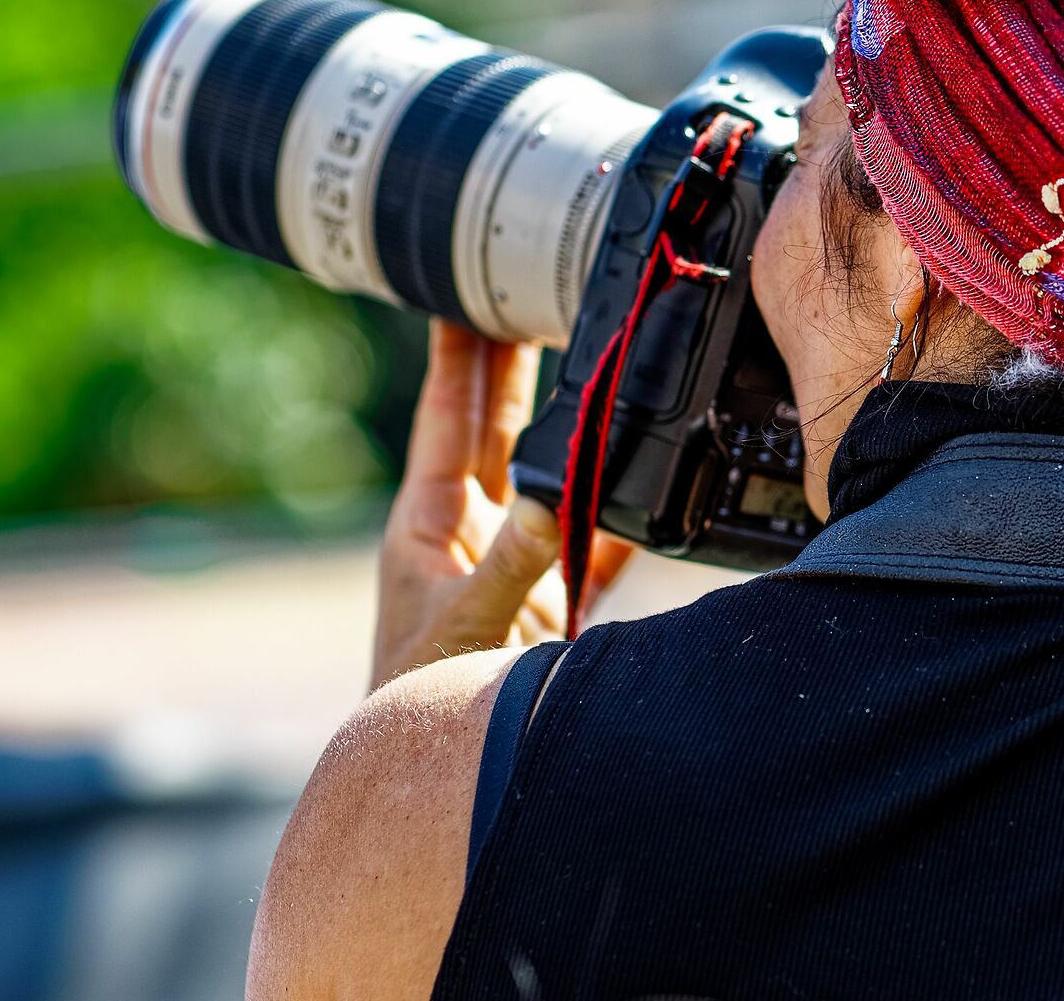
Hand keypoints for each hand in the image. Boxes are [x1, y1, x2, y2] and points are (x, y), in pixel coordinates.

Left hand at [369, 323, 626, 688]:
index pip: (445, 415)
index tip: (456, 287)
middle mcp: (470, 528)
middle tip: (526, 289)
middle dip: (512, 357)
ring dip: (568, 415)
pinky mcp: (554, 594)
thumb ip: (511, 566)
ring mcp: (514, 558)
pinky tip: (641, 463)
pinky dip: (616, 499)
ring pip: (547, 466)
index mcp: (428, 522)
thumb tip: (553, 501)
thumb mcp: (463, 631)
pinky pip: (593, 530)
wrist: (443, 776)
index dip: (455, 353)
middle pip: (497, 423)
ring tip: (587, 351)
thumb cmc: (422, 702)